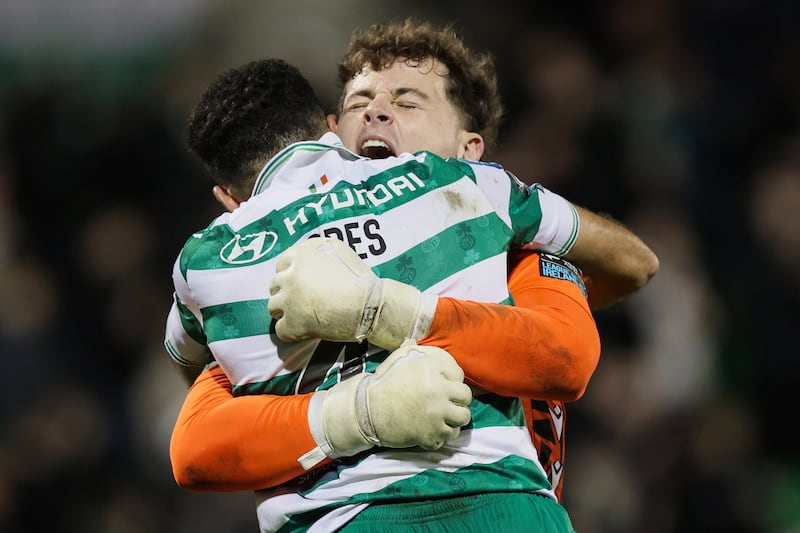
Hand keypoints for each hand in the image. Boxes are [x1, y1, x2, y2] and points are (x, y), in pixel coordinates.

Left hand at [268, 237, 436, 348]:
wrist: (370, 305)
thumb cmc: (358, 278)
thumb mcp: (337, 248)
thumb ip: (315, 248)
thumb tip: (302, 251)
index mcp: (300, 257)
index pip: (281, 264)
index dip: (289, 275)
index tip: (298, 284)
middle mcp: (290, 276)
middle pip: (274, 286)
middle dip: (285, 293)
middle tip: (301, 301)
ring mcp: (289, 301)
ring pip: (273, 307)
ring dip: (286, 312)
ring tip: (304, 316)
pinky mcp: (293, 324)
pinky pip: (281, 330)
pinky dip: (291, 332)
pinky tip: (305, 330)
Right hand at [307, 343, 471, 459]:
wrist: (366, 411)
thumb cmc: (384, 383)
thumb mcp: (401, 358)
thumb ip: (423, 353)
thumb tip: (442, 353)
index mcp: (431, 369)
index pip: (459, 375)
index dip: (451, 380)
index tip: (443, 385)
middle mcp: (438, 390)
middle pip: (465, 397)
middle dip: (457, 399)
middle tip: (446, 401)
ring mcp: (437, 414)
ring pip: (462, 417)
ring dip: (454, 417)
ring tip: (443, 415)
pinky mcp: (432, 434)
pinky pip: (450, 435)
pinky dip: (443, 433)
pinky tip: (434, 427)